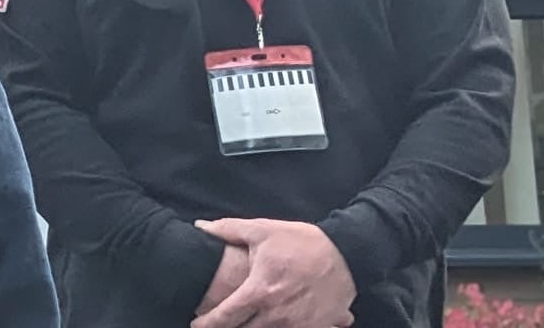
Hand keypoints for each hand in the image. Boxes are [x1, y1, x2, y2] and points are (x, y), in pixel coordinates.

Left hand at [189, 218, 354, 327]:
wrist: (348, 254)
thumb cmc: (302, 242)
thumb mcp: (263, 230)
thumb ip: (228, 230)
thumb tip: (200, 226)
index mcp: (259, 292)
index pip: (224, 318)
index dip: (205, 324)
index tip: (196, 323)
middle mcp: (275, 315)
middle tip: (221, 321)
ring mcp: (297, 326)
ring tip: (246, 320)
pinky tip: (275, 321)